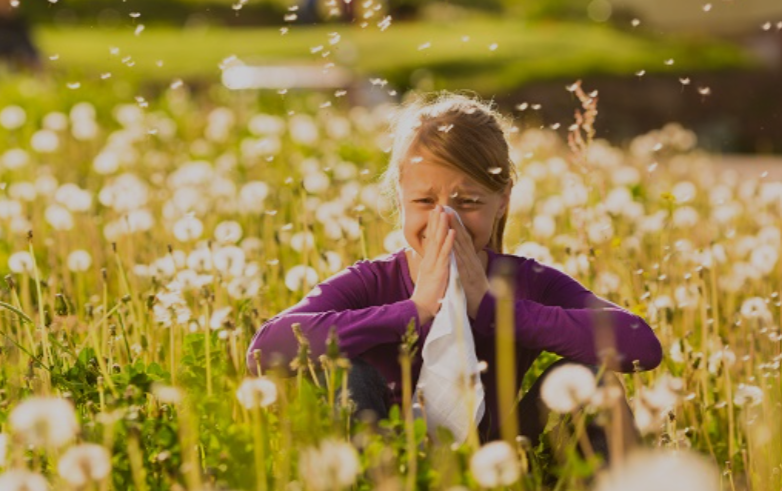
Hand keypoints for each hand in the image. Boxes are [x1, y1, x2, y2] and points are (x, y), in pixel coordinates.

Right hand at [410, 205, 456, 324]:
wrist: (421, 309)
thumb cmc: (427, 296)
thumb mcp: (429, 278)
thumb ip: (431, 267)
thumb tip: (432, 260)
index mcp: (428, 261)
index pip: (430, 240)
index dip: (433, 226)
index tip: (435, 213)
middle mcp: (429, 260)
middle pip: (433, 237)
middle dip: (436, 221)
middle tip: (438, 206)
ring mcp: (434, 265)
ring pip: (438, 242)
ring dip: (442, 226)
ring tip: (444, 212)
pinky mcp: (439, 271)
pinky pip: (445, 254)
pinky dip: (449, 242)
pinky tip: (452, 232)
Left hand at [447, 212, 489, 319]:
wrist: (485, 308)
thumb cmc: (476, 293)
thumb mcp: (471, 274)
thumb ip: (467, 263)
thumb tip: (463, 254)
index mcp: (471, 259)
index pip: (463, 239)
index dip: (456, 225)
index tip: (449, 212)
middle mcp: (471, 260)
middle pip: (462, 238)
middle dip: (454, 222)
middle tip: (446, 207)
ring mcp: (470, 267)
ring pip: (462, 246)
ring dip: (455, 231)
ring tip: (448, 217)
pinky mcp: (468, 277)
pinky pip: (461, 262)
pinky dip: (456, 251)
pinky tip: (452, 242)